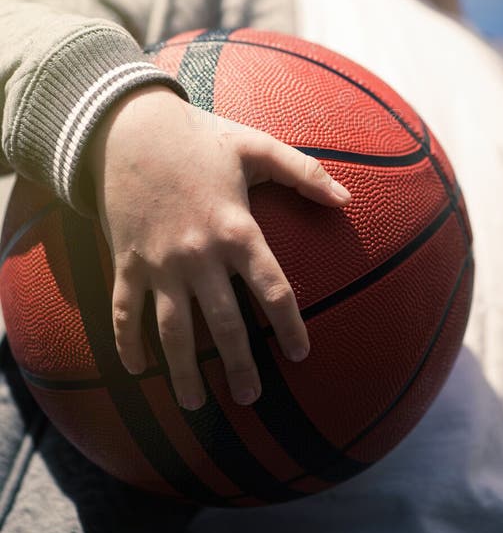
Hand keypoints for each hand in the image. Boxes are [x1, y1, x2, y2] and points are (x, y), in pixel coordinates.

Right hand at [85, 85, 350, 410]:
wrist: (129, 128)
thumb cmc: (199, 137)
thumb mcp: (255, 145)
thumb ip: (304, 172)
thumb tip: (347, 199)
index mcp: (236, 228)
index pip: (272, 289)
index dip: (289, 326)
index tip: (301, 354)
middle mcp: (199, 254)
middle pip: (224, 324)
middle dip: (239, 365)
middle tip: (251, 397)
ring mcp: (159, 262)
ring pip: (172, 331)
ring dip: (183, 371)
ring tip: (195, 405)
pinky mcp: (127, 262)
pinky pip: (125, 311)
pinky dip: (127, 342)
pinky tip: (136, 369)